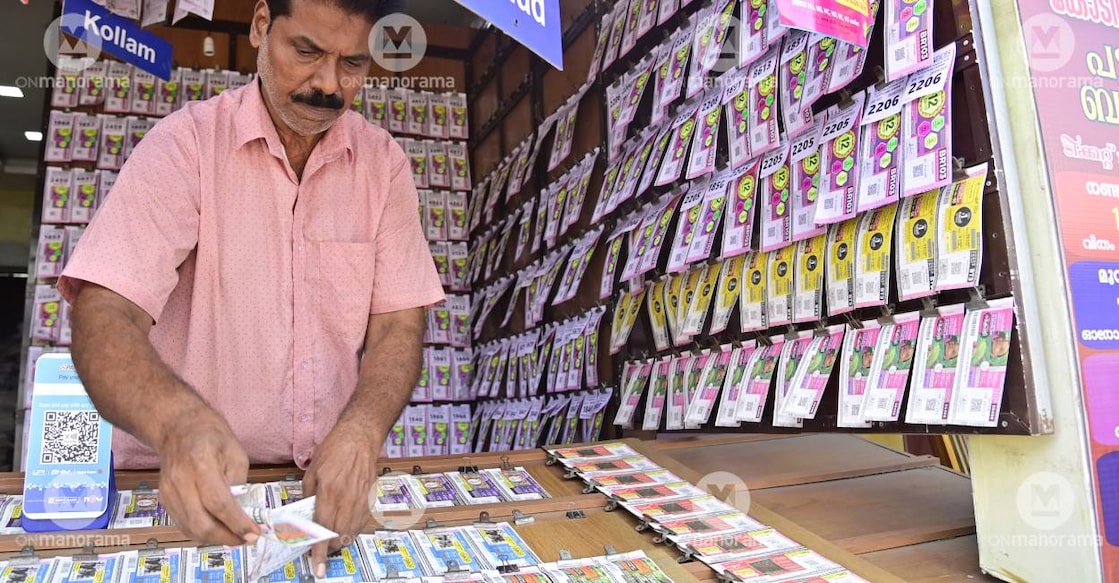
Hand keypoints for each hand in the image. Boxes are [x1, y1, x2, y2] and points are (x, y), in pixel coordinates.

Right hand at [157, 407, 260, 546]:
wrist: (177, 428)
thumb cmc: (211, 436)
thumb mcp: (236, 453)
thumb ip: (240, 484)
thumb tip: (244, 512)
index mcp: (201, 465)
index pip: (219, 504)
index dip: (237, 524)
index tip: (255, 534)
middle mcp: (180, 482)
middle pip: (201, 523)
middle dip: (227, 537)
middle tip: (247, 539)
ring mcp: (168, 493)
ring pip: (191, 529)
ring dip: (216, 539)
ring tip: (236, 536)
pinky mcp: (164, 500)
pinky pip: (184, 525)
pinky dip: (202, 532)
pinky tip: (219, 529)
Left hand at [302, 425, 377, 577]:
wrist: (359, 438)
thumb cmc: (333, 450)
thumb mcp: (312, 471)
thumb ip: (308, 496)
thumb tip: (305, 515)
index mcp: (329, 491)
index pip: (322, 528)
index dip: (319, 551)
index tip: (317, 567)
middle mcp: (346, 498)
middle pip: (338, 534)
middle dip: (328, 548)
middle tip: (319, 550)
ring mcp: (361, 498)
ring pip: (351, 531)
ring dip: (340, 541)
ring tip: (332, 541)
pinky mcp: (370, 497)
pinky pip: (361, 522)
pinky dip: (352, 531)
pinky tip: (345, 529)